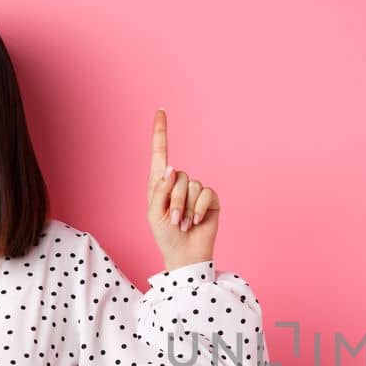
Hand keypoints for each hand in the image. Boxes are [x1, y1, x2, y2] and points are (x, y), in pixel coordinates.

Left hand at [145, 108, 217, 270]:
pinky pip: (206, 193)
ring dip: (187, 208)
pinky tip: (197, 221)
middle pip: (179, 175)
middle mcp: (179, 183)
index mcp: (160, 183)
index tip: (160, 110)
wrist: (185, 254)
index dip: (161, 132)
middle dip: (175, 200)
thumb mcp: (154, 213)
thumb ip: (160, 189)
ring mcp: (196, 191)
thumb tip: (173, 168)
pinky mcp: (210, 199)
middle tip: (175, 221)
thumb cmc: (165, 236)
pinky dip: (200, 209)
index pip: (160, 153)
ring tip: (185, 224)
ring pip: (192, 185)